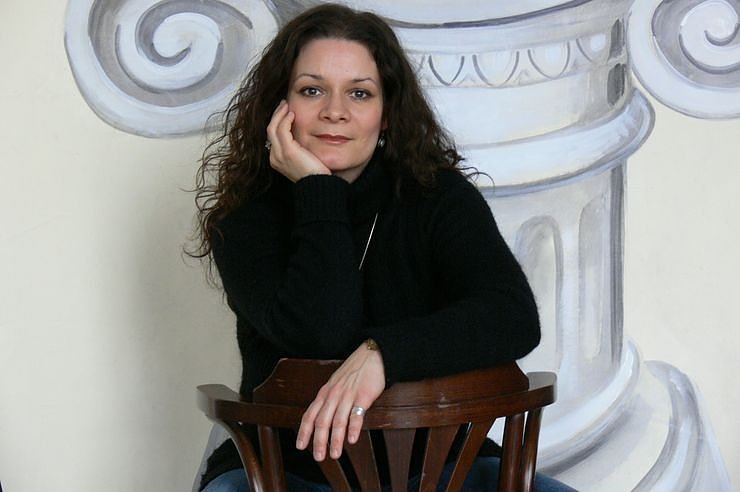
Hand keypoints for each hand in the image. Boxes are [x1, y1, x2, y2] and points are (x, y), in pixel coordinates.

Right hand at [266, 100, 330, 181]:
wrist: (319, 186)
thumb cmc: (316, 175)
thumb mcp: (304, 159)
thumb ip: (300, 149)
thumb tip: (303, 137)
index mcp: (278, 159)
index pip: (273, 136)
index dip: (277, 122)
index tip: (285, 112)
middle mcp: (274, 157)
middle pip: (270, 129)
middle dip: (276, 115)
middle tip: (284, 104)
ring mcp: (279, 154)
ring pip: (273, 127)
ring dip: (279, 114)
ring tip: (286, 104)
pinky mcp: (288, 151)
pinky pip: (282, 129)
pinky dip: (285, 119)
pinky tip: (292, 114)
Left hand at [296, 342, 385, 460]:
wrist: (371, 355)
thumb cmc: (354, 370)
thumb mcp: (335, 383)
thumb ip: (328, 400)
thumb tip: (322, 420)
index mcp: (325, 393)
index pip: (310, 414)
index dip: (304, 431)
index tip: (300, 446)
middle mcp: (334, 395)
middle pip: (323, 421)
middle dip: (319, 441)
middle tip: (318, 457)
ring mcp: (348, 395)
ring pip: (338, 420)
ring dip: (336, 439)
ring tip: (335, 454)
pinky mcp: (363, 395)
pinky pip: (357, 414)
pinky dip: (353, 428)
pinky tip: (352, 439)